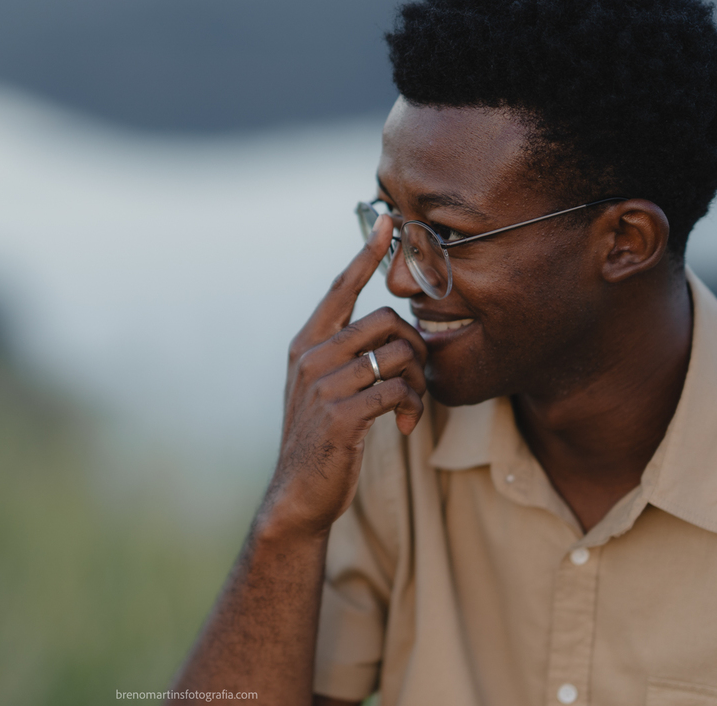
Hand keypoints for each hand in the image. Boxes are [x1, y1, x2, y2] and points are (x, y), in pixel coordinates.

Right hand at [260, 215, 426, 540]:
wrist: (299, 494)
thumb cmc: (321, 440)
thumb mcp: (322, 389)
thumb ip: (342, 356)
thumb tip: (386, 331)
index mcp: (306, 345)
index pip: (340, 288)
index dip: (365, 254)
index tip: (388, 222)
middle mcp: (310, 357)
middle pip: (386, 321)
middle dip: (416, 348)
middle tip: (417, 379)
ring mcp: (323, 385)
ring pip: (397, 354)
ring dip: (417, 382)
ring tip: (409, 408)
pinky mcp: (341, 414)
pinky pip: (398, 390)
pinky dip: (411, 408)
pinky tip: (403, 428)